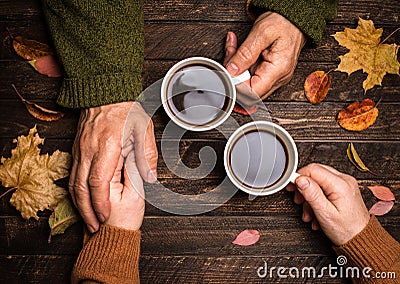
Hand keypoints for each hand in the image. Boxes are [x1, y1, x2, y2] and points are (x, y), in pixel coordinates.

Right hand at [69, 101, 157, 232]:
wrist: (104, 94)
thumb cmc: (126, 111)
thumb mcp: (144, 129)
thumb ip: (148, 154)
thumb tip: (150, 178)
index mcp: (107, 145)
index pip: (98, 180)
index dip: (101, 202)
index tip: (106, 216)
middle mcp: (89, 150)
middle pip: (81, 187)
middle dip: (86, 211)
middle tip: (95, 228)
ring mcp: (80, 150)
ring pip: (73, 183)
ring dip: (79, 205)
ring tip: (88, 221)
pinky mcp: (77, 150)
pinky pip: (71, 175)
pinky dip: (75, 193)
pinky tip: (82, 203)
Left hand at [224, 12, 306, 99]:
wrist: (294, 17)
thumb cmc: (284, 22)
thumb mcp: (262, 32)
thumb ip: (245, 53)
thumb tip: (232, 70)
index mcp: (278, 70)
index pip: (253, 93)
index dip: (236, 87)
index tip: (228, 72)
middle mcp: (278, 78)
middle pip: (249, 90)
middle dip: (234, 75)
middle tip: (229, 56)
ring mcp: (274, 77)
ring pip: (247, 83)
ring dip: (235, 68)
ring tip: (233, 50)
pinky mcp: (269, 72)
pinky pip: (250, 75)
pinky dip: (241, 65)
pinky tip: (237, 52)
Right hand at [287, 163, 369, 245]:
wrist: (361, 240)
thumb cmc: (347, 230)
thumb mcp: (325, 214)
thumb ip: (312, 194)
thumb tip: (300, 179)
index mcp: (340, 184)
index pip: (313, 169)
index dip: (299, 177)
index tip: (292, 187)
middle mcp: (345, 180)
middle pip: (315, 173)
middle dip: (304, 188)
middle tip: (299, 200)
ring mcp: (345, 184)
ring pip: (319, 181)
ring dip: (310, 196)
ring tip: (309, 212)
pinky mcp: (344, 189)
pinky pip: (325, 188)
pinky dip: (317, 198)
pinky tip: (316, 212)